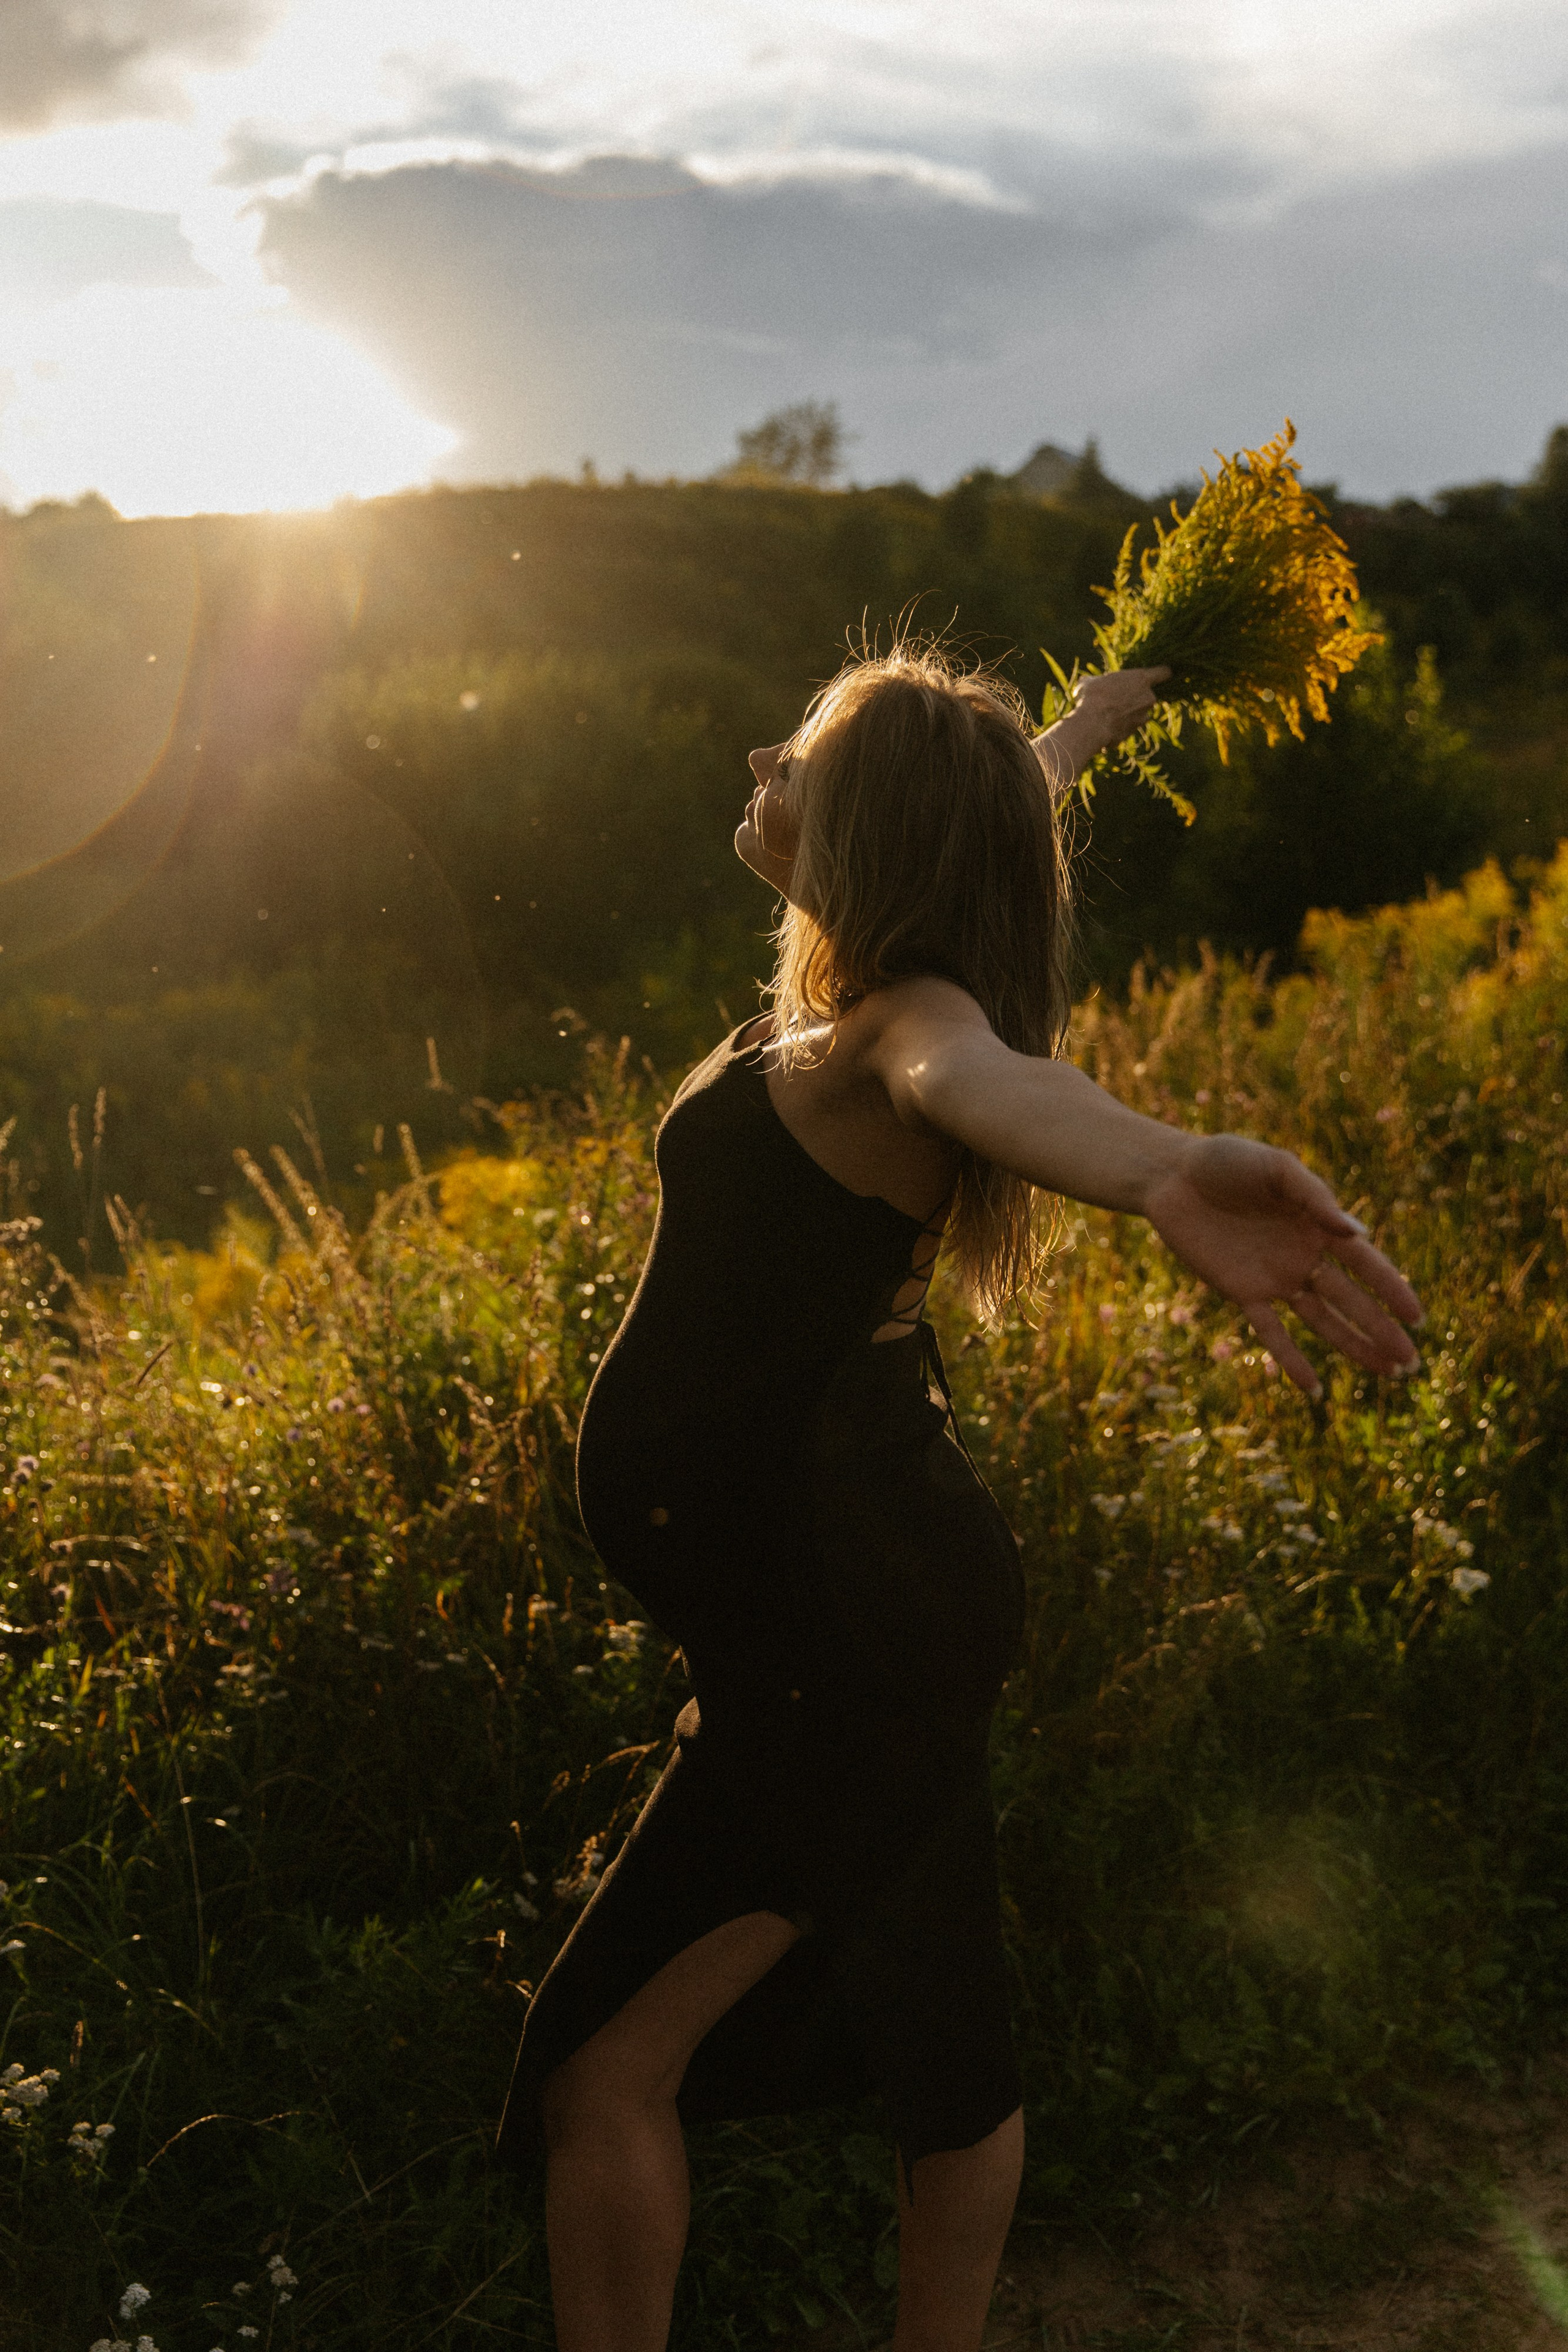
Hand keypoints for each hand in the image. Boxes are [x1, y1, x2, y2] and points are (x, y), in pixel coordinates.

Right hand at [1034, 666, 1170, 782]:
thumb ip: (1097, 680)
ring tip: (1106, 715)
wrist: (1092, 724)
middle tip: (1115, 698)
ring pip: (1138, 713)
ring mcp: (1143, 717)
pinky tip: (1103, 726)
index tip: (1158, 675)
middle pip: (1147, 695)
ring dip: (1127, 714)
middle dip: (1134, 698)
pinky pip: (1128, 727)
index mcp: (1142, 679)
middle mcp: (1149, 698)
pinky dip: (1119, 727)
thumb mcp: (1090, 682)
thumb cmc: (1093, 696)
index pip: (1164, 672)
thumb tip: (1087, 681)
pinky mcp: (1134, 733)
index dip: (1162, 673)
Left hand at [1142, 1133, 1422, 1394]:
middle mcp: (1303, 1256)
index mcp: (1318, 1225)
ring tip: (1386, 1374)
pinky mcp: (1241, 1292)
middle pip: (1351, 1300)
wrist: (1171, 1176)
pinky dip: (1291, 1360)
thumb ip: (1314, 1197)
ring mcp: (1274, 1278)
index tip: (1418, 1319)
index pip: (1366, 1264)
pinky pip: (1271, 1332)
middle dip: (1381, 1330)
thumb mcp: (1275, 1167)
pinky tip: (1315, 1390)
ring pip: (1322, 1320)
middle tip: (1411, 1362)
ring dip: (1352, 1347)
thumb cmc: (1227, 1160)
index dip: (1392, 1290)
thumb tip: (1359, 1233)